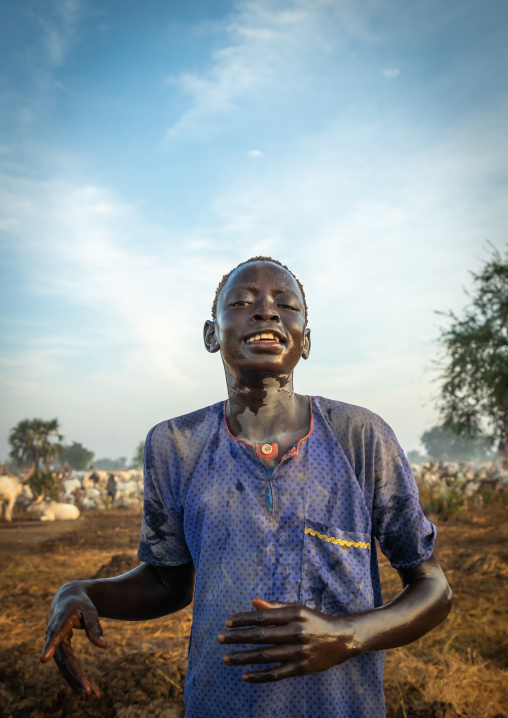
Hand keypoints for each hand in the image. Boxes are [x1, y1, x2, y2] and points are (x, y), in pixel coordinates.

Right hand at [40, 582, 106, 698]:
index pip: (54, 635)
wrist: (67, 599)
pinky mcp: (60, 652)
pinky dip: (76, 678)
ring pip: (65, 667)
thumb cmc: (80, 603)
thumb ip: (94, 626)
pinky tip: (87, 691)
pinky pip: (68, 667)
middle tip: (86, 691)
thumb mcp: (90, 610)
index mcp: (60, 621)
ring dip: (76, 681)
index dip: (50, 646)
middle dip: (74, 675)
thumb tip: (103, 646)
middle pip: (63, 659)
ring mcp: (56, 646)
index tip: (44, 658)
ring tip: (90, 695)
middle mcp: (54, 636)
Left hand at [218, 597, 356, 682]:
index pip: (263, 617)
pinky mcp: (301, 668)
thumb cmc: (315, 620)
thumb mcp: (298, 609)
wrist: (342, 638)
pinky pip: (277, 674)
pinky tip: (245, 676)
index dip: (243, 619)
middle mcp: (296, 632)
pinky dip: (260, 676)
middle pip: (261, 636)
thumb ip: (275, 606)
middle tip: (220, 639)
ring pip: (265, 656)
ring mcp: (299, 652)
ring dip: (244, 657)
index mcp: (294, 614)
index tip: (227, 622)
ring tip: (226, 658)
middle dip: (238, 637)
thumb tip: (253, 601)